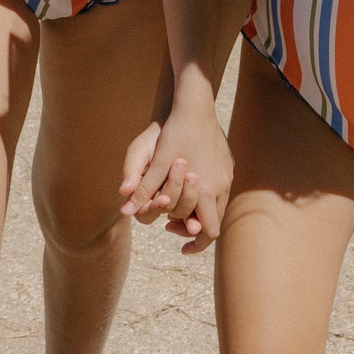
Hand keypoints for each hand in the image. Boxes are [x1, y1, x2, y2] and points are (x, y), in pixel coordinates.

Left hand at [120, 101, 232, 252]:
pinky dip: (206, 197)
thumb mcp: (156, 163)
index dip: (196, 243)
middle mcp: (222, 186)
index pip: (209, 232)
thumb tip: (125, 212)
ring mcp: (228, 175)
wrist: (196, 105)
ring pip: (219, 207)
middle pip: (215, 223)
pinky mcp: (228, 165)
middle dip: (195, 229)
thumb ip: (144, 190)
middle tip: (172, 226)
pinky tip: (188, 186)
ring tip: (175, 206)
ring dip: (200, 212)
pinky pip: (220, 191)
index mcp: (206, 190)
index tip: (180, 248)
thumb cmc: (174, 133)